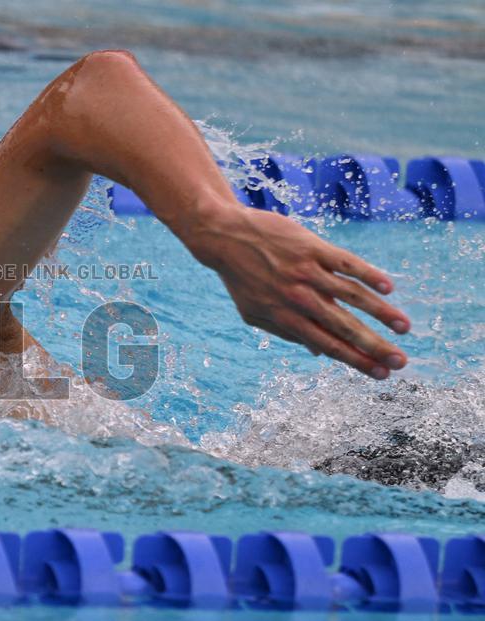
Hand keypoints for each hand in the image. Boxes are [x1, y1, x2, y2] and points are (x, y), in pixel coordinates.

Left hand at [186, 204, 409, 378]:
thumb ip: (286, 332)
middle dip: (374, 347)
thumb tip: (318, 353)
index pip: (327, 345)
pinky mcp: (312, 248)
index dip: (355, 360)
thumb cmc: (241, 278)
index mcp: (285, 318)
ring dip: (381, 313)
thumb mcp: (255, 313)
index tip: (380, 374)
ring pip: (352, 296)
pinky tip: (388, 287)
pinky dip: (368, 274)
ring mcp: (307, 272)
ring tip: (404, 327)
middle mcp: (299, 298)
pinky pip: (346, 263)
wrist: (226, 236)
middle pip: (344, 327)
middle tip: (400, 363)